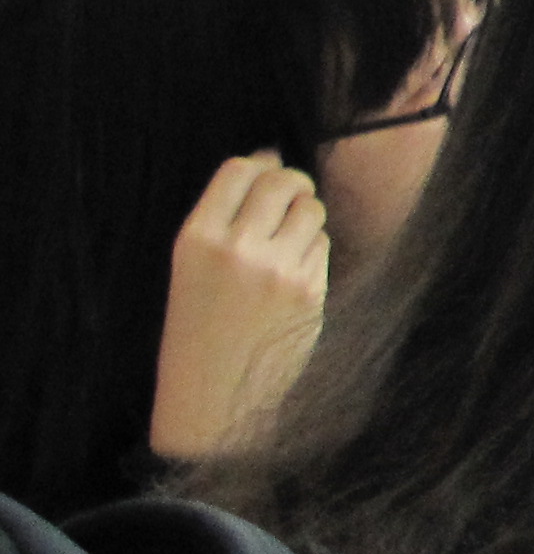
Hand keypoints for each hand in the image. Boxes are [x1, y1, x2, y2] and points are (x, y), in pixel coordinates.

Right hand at [151, 153, 331, 462]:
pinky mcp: (310, 291)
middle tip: (285, 202)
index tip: (262, 177)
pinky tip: (292, 272)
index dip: (257, 165)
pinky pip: (322, 244)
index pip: (239, 170)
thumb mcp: (191, 267)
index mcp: (197, 240)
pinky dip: (313, 249)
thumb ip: (226, 214)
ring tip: (285, 242)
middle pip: (284, 181)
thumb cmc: (199, 327)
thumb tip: (270, 157)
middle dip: (290, 184)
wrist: (213, 396)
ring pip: (311, 210)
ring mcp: (277, 270)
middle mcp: (238, 249)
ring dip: (305, 217)